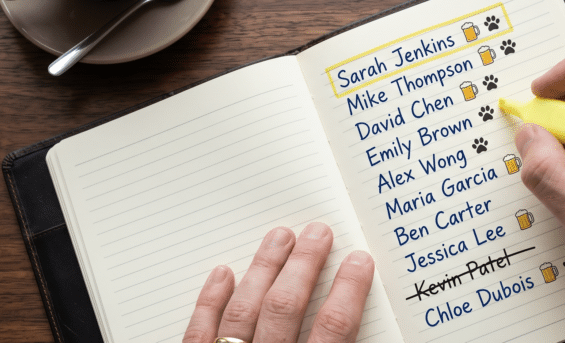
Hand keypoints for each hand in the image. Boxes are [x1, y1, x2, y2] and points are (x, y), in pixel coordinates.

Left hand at [183, 223, 374, 342]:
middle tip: (318, 233)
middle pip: (286, 308)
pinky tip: (223, 273)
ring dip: (263, 269)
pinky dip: (210, 301)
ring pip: (244, 311)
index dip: (349, 291)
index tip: (359, 261)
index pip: (333, 330)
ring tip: (280, 237)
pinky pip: (199, 332)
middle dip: (304, 265)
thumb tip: (365, 324)